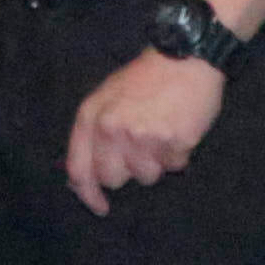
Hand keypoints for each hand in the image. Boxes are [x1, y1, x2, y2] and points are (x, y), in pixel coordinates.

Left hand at [65, 48, 224, 211]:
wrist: (186, 57)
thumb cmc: (144, 79)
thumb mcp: (105, 98)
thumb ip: (90, 134)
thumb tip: (78, 178)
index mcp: (91, 117)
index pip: (79, 168)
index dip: (87, 193)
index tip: (99, 206)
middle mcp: (113, 130)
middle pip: (113, 179)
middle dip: (126, 170)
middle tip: (140, 148)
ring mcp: (144, 137)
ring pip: (147, 176)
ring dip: (155, 162)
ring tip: (160, 132)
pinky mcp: (175, 141)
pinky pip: (175, 166)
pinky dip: (178, 154)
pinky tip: (177, 130)